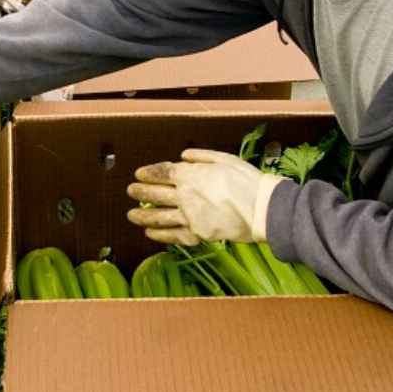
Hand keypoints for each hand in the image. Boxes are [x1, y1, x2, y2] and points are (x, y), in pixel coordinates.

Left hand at [127, 149, 284, 245]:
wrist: (262, 208)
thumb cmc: (245, 180)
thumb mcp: (224, 158)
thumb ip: (200, 157)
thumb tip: (183, 157)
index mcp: (190, 176)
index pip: (162, 173)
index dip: (148, 173)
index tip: (139, 173)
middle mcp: (185, 196)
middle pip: (156, 194)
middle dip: (140, 191)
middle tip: (130, 190)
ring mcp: (189, 217)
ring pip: (159, 217)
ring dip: (143, 215)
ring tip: (131, 215)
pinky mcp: (198, 234)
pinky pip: (174, 235)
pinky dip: (160, 235)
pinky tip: (150, 233)